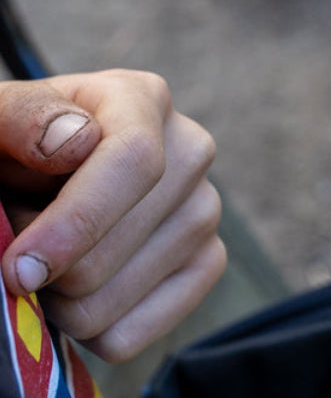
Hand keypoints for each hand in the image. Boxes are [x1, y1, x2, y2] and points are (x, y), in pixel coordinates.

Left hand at [0, 69, 225, 362]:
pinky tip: (79, 289)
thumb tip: (74, 141)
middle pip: (116, 244)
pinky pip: (131, 334)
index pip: (136, 161)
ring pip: (113, 300)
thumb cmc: (17, 146)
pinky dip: (84, 331)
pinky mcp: (207, 263)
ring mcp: (206, 209)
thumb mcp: (2, 119)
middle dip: (49, 265)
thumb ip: (26, 116)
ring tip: (54, 256)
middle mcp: (191, 149)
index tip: (20, 268)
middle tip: (23, 240)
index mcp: (143, 100)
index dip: (76, 222)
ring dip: (58, 299)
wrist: (42, 176)